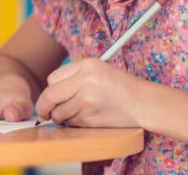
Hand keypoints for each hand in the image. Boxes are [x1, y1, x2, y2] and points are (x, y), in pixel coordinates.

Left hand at [35, 58, 150, 127]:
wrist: (143, 103)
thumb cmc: (121, 86)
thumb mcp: (98, 69)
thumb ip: (74, 76)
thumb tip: (50, 90)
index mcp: (85, 65)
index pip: (52, 78)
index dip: (49, 90)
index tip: (50, 97)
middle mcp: (84, 81)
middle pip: (50, 95)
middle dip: (43, 107)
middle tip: (44, 113)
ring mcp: (87, 100)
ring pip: (59, 112)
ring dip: (59, 117)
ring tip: (70, 114)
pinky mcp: (91, 117)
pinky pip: (71, 122)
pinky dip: (72, 123)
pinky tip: (84, 118)